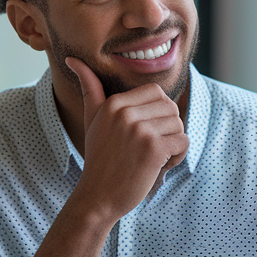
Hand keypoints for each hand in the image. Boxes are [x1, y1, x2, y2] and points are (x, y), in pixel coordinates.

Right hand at [63, 57, 188, 221]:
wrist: (97, 196)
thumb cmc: (99, 158)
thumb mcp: (92, 119)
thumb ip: (89, 88)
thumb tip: (73, 59)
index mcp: (115, 103)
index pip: (157, 93)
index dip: (158, 113)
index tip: (145, 133)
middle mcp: (126, 113)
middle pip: (171, 107)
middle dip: (168, 128)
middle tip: (149, 148)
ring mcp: (140, 130)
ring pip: (179, 125)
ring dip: (173, 144)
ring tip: (153, 158)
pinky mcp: (153, 148)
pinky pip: (183, 141)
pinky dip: (178, 156)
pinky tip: (159, 166)